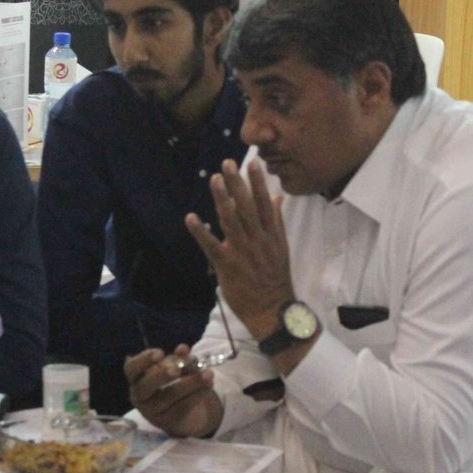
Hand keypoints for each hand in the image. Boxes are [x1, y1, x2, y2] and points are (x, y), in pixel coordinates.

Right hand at [126, 346, 220, 437]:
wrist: (182, 410)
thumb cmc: (171, 382)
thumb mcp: (174, 366)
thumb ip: (178, 358)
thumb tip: (183, 349)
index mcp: (137, 378)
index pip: (131, 369)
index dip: (143, 360)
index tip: (160, 352)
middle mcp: (140, 396)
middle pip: (144, 387)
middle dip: (160, 376)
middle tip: (176, 369)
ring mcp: (153, 412)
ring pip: (169, 397)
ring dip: (191, 384)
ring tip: (208, 374)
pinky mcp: (169, 421)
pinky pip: (183, 407)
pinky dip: (198, 394)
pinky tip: (209, 386)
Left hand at [185, 159, 294, 340]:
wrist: (272, 309)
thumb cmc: (276, 278)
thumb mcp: (281, 247)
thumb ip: (277, 222)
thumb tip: (277, 198)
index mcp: (271, 234)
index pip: (264, 203)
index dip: (258, 182)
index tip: (252, 163)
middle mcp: (257, 239)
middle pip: (246, 206)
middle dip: (237, 183)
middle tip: (228, 163)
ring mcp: (242, 251)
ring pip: (231, 220)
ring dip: (221, 198)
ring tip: (214, 179)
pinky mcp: (227, 265)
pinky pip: (211, 246)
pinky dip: (201, 231)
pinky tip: (191, 217)